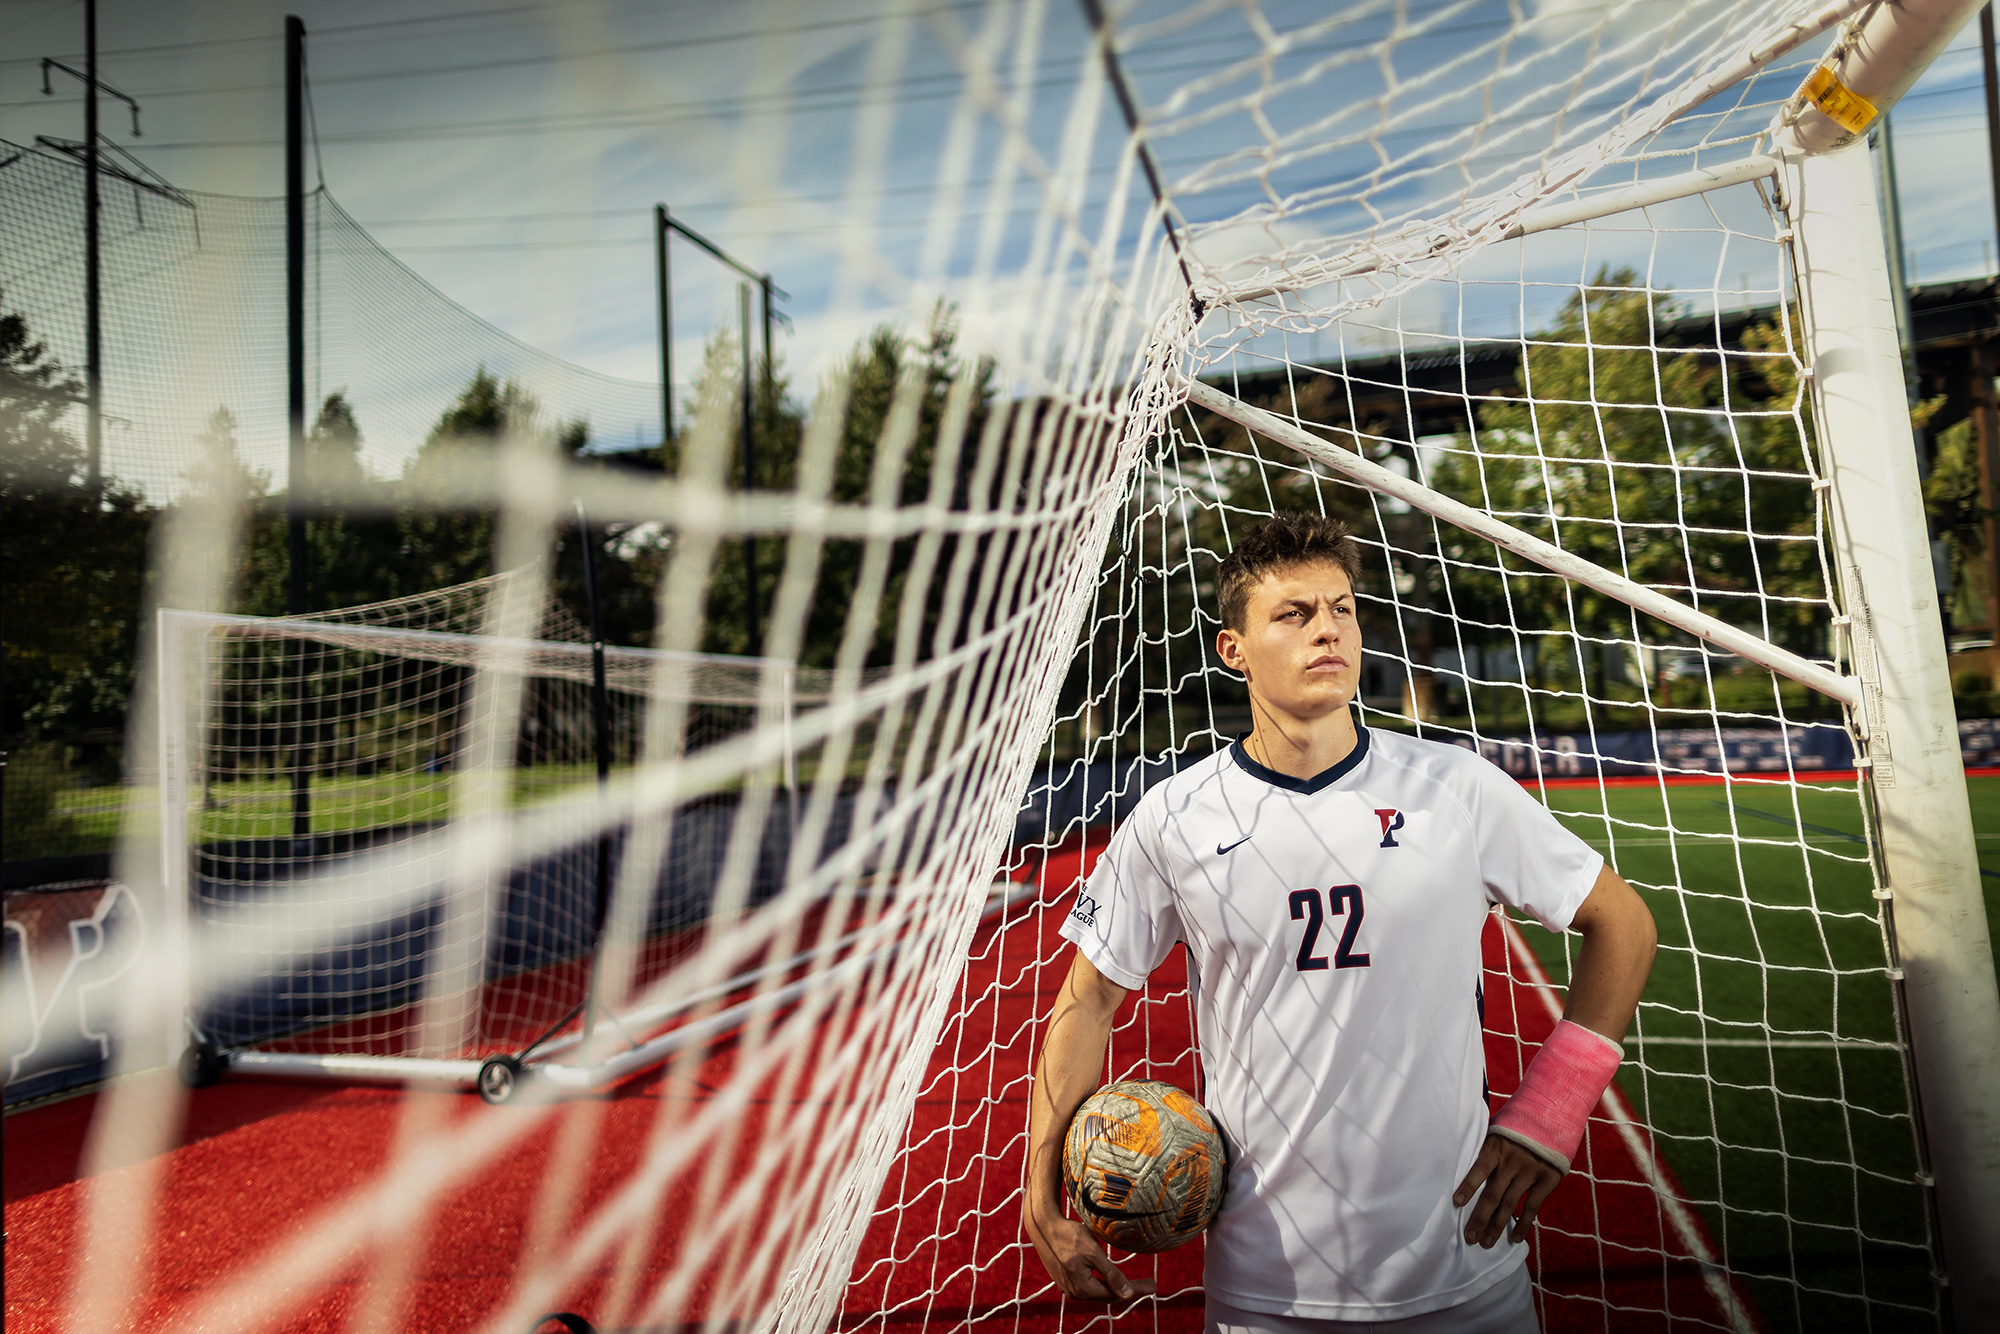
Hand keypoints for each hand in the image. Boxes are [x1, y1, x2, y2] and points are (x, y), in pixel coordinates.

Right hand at [1023, 1199, 1157, 1302]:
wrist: (1042, 1224)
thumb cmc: (1068, 1234)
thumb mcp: (1093, 1251)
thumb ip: (1111, 1274)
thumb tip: (1128, 1294)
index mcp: (1082, 1288)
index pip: (1115, 1294)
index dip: (1136, 1290)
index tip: (1154, 1285)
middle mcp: (1074, 1292)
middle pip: (1107, 1295)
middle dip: (1128, 1290)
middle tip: (1148, 1284)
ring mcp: (1067, 1286)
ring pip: (1098, 1291)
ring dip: (1115, 1287)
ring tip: (1133, 1282)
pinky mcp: (1064, 1278)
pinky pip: (1088, 1285)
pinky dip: (1103, 1282)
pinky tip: (1110, 1277)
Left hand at [1453, 1133, 1562, 1248]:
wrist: (1552, 1120)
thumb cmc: (1516, 1127)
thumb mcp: (1497, 1129)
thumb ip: (1483, 1145)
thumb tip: (1458, 1156)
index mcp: (1496, 1147)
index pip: (1479, 1168)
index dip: (1468, 1186)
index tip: (1457, 1203)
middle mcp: (1513, 1161)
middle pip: (1493, 1194)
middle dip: (1479, 1218)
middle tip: (1469, 1237)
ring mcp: (1530, 1172)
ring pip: (1510, 1204)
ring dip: (1496, 1226)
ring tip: (1486, 1243)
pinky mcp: (1547, 1181)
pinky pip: (1532, 1207)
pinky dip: (1523, 1224)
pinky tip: (1514, 1238)